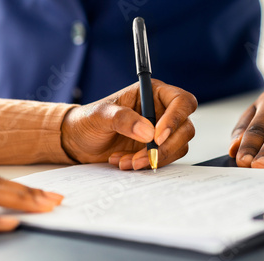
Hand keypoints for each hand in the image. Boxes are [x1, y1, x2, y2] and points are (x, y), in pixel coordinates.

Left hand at [61, 79, 196, 169]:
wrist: (78, 142)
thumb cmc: (88, 120)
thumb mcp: (100, 115)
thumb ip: (123, 119)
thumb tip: (148, 132)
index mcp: (152, 93)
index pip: (181, 101)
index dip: (175, 118)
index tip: (157, 136)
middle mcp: (161, 111)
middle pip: (185, 128)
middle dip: (166, 146)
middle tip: (144, 155)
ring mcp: (160, 132)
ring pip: (177, 147)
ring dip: (153, 157)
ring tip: (126, 161)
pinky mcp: (156, 149)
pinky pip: (165, 159)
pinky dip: (147, 164)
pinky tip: (125, 162)